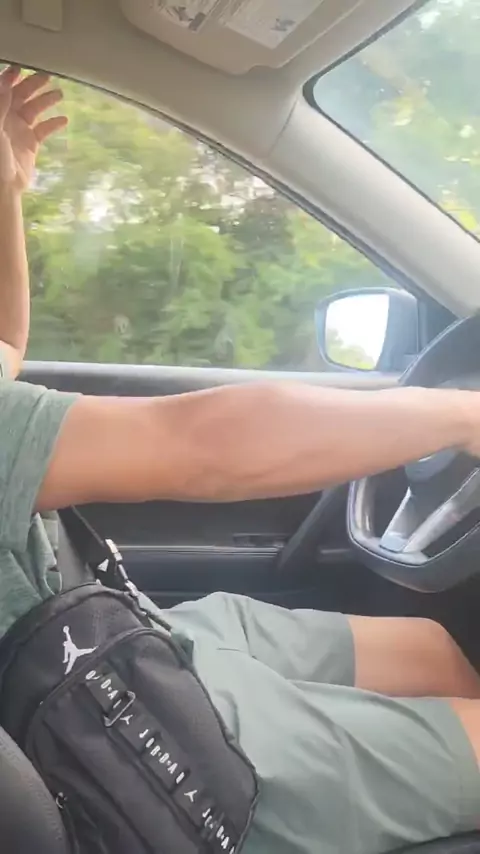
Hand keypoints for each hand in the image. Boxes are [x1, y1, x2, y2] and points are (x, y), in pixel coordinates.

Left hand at [0, 66, 66, 190]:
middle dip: (33, 84)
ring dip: (46, 101)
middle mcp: (7, 117)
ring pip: (34, 109)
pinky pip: (44, 129)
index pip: (4, 88)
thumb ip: (1, 104)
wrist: (3, 186)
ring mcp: (19, 129)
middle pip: (21, 95)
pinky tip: (64, 119)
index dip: (11, 77)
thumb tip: (7, 80)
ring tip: (60, 93)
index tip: (22, 67)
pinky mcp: (31, 143)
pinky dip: (53, 124)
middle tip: (47, 75)